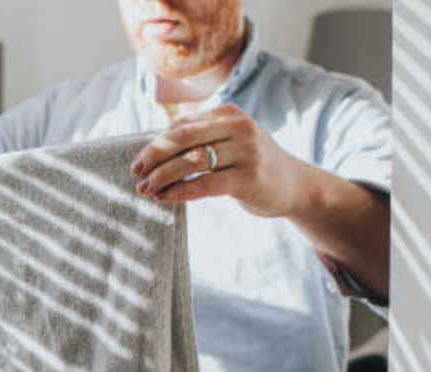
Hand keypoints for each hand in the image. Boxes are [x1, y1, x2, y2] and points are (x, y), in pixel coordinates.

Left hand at [132, 103, 309, 217]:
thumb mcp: (229, 142)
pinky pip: (205, 184)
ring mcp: (245, 152)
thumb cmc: (251, 164)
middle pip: (184, 138)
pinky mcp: (248, 178)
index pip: (182, 126)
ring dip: (163, 176)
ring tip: (145, 189)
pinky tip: (164, 198)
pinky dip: (180, 191)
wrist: (295, 185)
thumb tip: (153, 151)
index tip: (138, 162)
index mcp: (229, 114)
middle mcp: (238, 128)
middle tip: (136, 172)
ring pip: (192, 161)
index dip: (155, 144)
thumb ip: (200, 140)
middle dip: (154, 156)